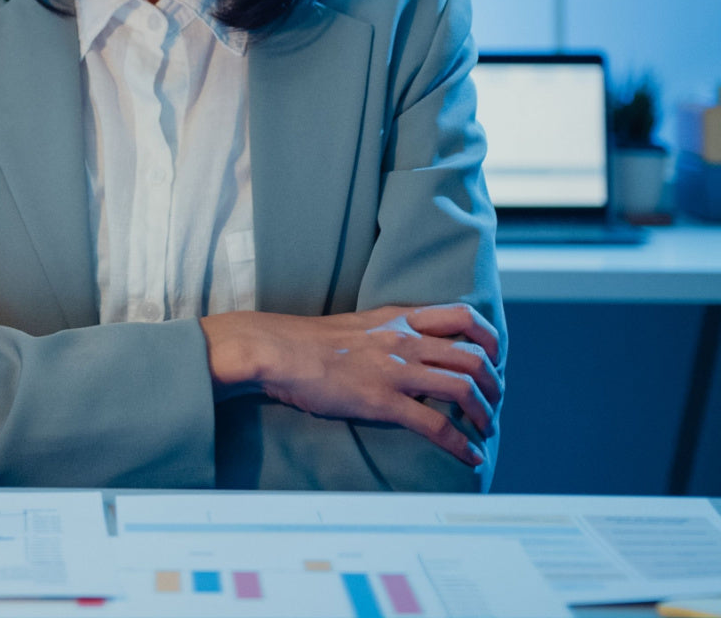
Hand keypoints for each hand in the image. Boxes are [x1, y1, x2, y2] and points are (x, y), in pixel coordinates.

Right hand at [200, 303, 501, 466]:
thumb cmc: (305, 340)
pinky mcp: (383, 401)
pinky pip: (435, 423)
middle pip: (472, 355)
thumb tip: (400, 349)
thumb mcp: (354, 324)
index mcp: (397, 318)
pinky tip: (469, 455)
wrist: (277, 350)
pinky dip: (460, 442)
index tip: (494, 356)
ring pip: (462, 387)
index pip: (461, 315)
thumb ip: (383, 332)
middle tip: (494, 400)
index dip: (489, 337)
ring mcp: (395, 371)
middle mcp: (404, 340)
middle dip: (493, 382)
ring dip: (484, 412)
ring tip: (487, 428)